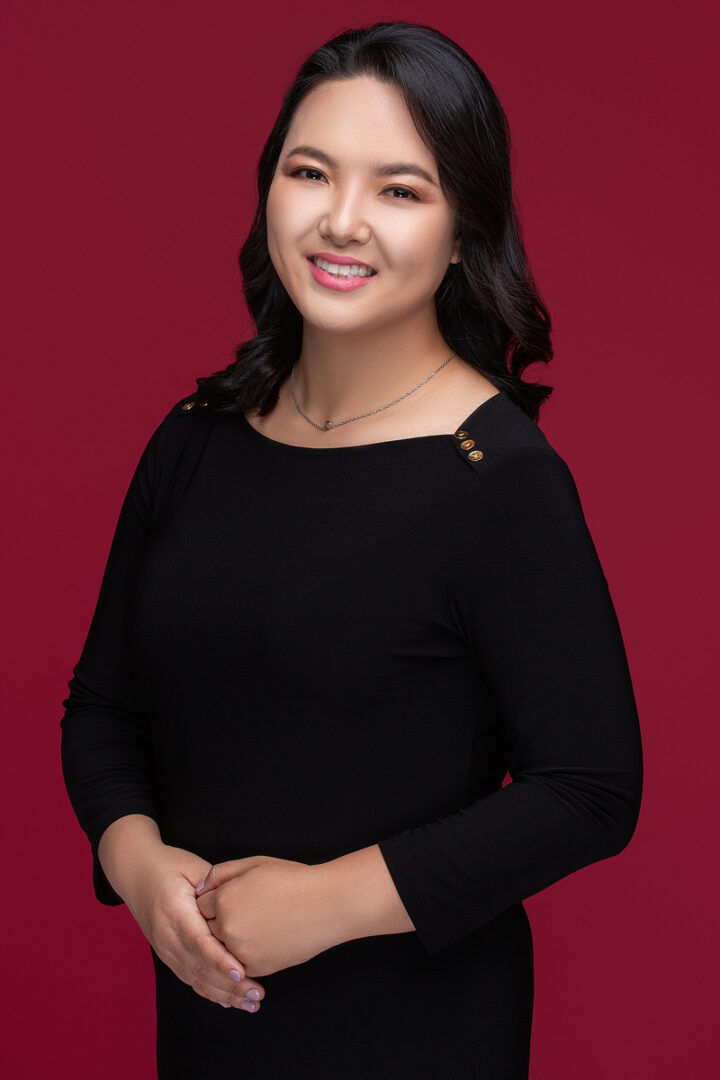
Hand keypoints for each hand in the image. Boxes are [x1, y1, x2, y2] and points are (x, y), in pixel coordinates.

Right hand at [121, 842, 266, 1011]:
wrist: (135, 872)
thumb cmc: (168, 865)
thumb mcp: (193, 867)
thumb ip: (215, 886)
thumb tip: (239, 905)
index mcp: (174, 910)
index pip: (198, 941)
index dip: (220, 960)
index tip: (241, 973)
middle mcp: (166, 934)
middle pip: (199, 966)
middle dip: (229, 985)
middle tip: (257, 994)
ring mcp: (164, 947)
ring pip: (194, 978)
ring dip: (223, 993)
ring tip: (251, 1002)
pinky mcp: (166, 954)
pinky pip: (188, 977)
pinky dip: (209, 991)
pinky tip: (229, 1000)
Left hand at [196, 855, 345, 976]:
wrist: (327, 905)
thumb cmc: (293, 880)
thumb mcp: (255, 864)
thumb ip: (222, 874)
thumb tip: (201, 889)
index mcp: (225, 900)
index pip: (200, 905)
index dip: (212, 900)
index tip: (224, 899)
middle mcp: (228, 928)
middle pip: (205, 929)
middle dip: (215, 922)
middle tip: (238, 914)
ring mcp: (242, 951)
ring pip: (220, 950)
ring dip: (228, 941)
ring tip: (253, 926)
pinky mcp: (257, 968)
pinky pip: (238, 964)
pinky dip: (244, 955)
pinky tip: (262, 939)